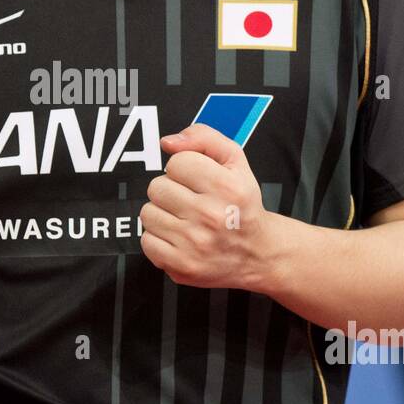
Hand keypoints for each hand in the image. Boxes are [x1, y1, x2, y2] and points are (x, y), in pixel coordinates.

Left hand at [139, 122, 274, 289]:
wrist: (257, 253)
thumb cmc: (242, 204)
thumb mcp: (235, 161)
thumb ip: (204, 138)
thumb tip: (168, 143)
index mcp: (227, 187)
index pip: (176, 162)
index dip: (184, 168)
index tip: (197, 180)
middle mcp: (211, 216)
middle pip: (157, 187)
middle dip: (171, 191)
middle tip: (191, 201)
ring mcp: (195, 244)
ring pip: (148, 213)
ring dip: (163, 214)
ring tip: (184, 220)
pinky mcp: (181, 266)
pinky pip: (146, 241)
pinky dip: (159, 238)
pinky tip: (179, 238)